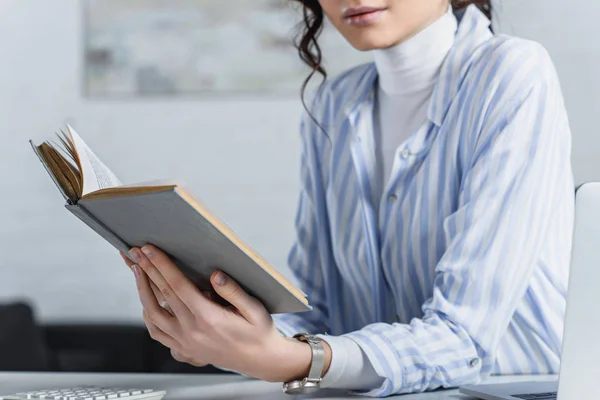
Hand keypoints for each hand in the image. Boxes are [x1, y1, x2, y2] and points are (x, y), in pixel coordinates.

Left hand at [121, 245, 326, 381]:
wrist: (259, 360)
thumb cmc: (258, 331)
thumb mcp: (254, 309)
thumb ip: (234, 291)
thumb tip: (216, 275)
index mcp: (209, 318)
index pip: (178, 285)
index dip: (161, 265)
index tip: (149, 249)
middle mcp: (192, 331)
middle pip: (162, 294)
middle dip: (147, 269)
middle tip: (134, 251)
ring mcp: (184, 342)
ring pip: (152, 314)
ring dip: (142, 290)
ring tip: (137, 270)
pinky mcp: (183, 349)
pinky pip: (156, 331)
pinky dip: (147, 314)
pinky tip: (147, 300)